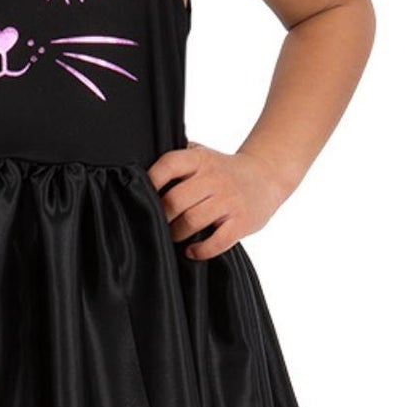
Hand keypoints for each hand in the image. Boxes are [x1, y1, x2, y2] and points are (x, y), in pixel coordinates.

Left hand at [146, 141, 288, 260]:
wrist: (266, 176)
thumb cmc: (223, 170)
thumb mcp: (202, 155)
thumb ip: (178, 160)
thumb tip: (139, 171)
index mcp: (200, 159)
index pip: (169, 164)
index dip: (151, 180)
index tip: (141, 194)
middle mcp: (215, 178)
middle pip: (175, 200)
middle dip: (161, 217)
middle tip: (157, 224)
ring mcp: (229, 200)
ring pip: (191, 221)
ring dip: (176, 234)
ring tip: (173, 236)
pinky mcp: (242, 222)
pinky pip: (216, 242)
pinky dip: (200, 250)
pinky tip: (191, 251)